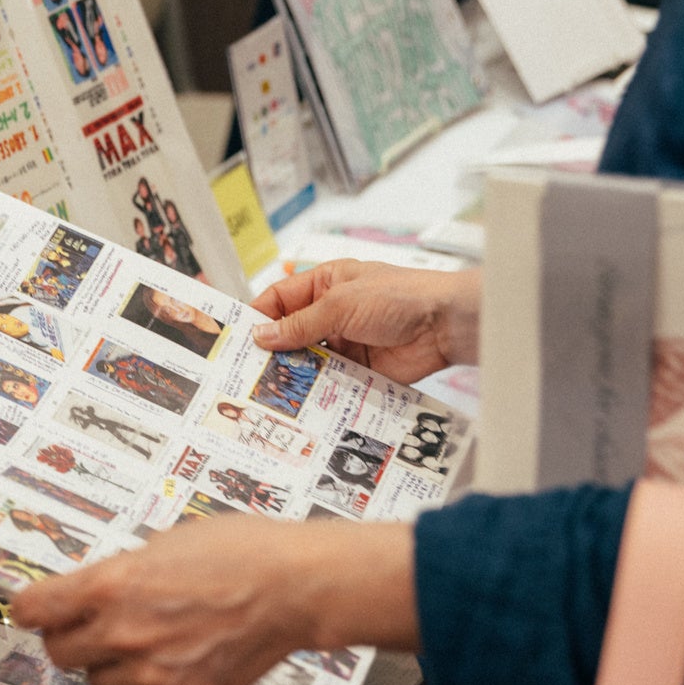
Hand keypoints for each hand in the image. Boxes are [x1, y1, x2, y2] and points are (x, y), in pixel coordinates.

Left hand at [10, 517, 416, 684]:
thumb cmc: (237, 553)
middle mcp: (123, 633)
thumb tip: (87, 593)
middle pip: (59, 652)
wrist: (294, 588)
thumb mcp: (161, 544)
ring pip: (99, 681)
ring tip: (149, 639)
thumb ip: (117, 574)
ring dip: (112, 664)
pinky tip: (173, 659)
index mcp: (112, 584)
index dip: (32, 607)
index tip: (35, 608)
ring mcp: (152, 673)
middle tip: (94, 623)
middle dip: (72, 636)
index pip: (34, 609)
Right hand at [251, 261, 478, 382]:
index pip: (280, 299)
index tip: (237, 339)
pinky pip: (331, 381)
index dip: (259, 318)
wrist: (446, 325)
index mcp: (325, 283)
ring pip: (308, 360)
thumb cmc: (399, 297)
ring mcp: (345, 341)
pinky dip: (317, 390)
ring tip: (270, 391)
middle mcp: (332, 312)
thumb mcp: (340, 304)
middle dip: (273, 351)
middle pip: (291, 333)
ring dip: (294, 373)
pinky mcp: (359, 368)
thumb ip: (300, 324)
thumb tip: (262, 336)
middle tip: (248, 372)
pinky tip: (301, 401)